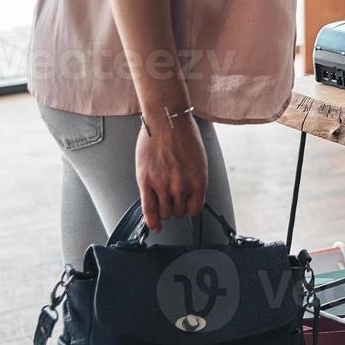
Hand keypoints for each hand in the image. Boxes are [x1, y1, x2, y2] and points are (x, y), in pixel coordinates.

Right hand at [135, 112, 207, 232]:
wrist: (166, 119)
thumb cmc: (184, 134)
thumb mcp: (199, 159)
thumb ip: (194, 179)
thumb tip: (190, 196)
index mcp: (199, 180)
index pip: (195, 209)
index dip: (189, 208)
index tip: (186, 206)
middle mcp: (182, 186)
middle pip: (178, 213)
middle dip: (176, 208)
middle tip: (172, 199)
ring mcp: (163, 185)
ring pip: (164, 213)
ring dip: (164, 211)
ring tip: (163, 202)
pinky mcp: (146, 182)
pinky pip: (148, 209)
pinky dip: (151, 221)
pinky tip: (154, 225)